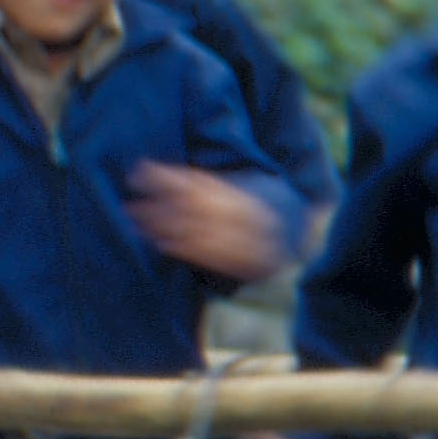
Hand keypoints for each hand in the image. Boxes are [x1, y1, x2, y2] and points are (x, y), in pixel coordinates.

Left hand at [128, 162, 285, 280]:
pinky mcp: (253, 266)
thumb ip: (216, 180)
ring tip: (138, 224)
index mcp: (254, 193)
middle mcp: (256, 219)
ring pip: (202, 237)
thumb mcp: (249, 177)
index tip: (140, 173)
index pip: (204, 184)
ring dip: (166, 230)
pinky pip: (214, 259)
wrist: (308, 229)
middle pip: (199, 211)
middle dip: (161, 209)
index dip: (169, 179)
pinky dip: (185, 250)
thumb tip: (165, 177)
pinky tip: (163, 244)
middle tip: (130, 207)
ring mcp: (256, 245)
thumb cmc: (269, 195)